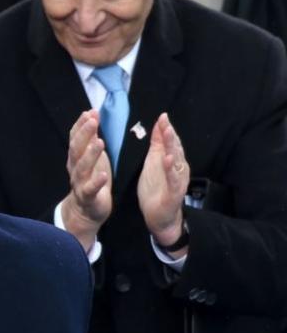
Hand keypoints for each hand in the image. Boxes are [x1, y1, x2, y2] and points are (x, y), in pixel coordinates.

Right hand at [61, 111, 112, 250]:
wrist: (85, 210)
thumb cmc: (91, 178)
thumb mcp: (90, 156)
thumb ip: (89, 138)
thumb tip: (91, 115)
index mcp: (75, 157)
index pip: (75, 138)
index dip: (81, 125)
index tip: (90, 112)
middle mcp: (75, 168)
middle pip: (77, 149)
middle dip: (84, 134)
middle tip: (93, 121)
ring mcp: (80, 182)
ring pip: (83, 167)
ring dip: (90, 154)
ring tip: (100, 142)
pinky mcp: (88, 197)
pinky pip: (90, 189)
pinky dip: (96, 182)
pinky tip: (104, 175)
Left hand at [138, 113, 189, 248]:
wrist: (159, 216)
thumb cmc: (157, 188)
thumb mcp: (153, 162)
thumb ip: (158, 144)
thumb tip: (159, 124)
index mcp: (173, 161)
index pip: (171, 142)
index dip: (167, 129)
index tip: (162, 116)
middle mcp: (178, 169)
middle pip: (176, 149)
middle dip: (171, 135)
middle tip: (165, 121)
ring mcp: (178, 181)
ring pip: (177, 162)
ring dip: (173, 148)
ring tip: (168, 135)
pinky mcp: (174, 193)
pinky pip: (174, 180)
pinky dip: (171, 170)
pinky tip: (168, 160)